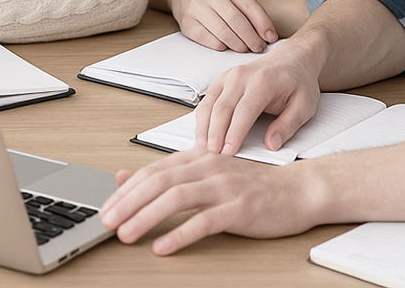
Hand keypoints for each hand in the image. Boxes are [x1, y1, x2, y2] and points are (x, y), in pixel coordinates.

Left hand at [99, 147, 318, 253]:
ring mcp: (225, 187)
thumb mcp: (206, 174)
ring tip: (127, 235)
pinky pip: (204, 221)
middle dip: (128, 202)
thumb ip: (168, 174)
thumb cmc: (252, 185)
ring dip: (147, 217)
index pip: (153, 171)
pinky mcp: (240, 209)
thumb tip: (124, 176)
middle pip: (159, 182)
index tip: (106, 208)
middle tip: (106, 222)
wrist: (298, 190)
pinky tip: (163, 247)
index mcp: (198, 158)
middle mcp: (208, 167)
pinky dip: (180, 234)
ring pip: (176, 198)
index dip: (126, 190)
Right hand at [164, 0, 277, 52]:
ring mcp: (195, 7)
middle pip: (236, 21)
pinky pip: (207, 39)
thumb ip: (250, 10)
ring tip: (245, 49)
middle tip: (259, 48)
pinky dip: (220, 46)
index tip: (270, 38)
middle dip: (251, 38)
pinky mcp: (186, 22)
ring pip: (222, 32)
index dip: (263, 24)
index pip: (249, 6)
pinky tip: (226, 46)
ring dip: (237, 45)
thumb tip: (268, 36)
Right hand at [196, 37, 323, 155]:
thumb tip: (272, 144)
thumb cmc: (298, 82)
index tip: (229, 152)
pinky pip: (206, 101)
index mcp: (263, 82)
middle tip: (212, 156)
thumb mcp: (304, 105)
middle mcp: (242, 76)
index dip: (234, 133)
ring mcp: (228, 77)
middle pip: (222, 109)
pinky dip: (201, 119)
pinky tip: (202, 134)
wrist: (292, 59)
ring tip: (203, 149)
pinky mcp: (221, 80)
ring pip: (209, 105)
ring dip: (204, 128)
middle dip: (215, 135)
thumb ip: (288, 126)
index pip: (244, 111)